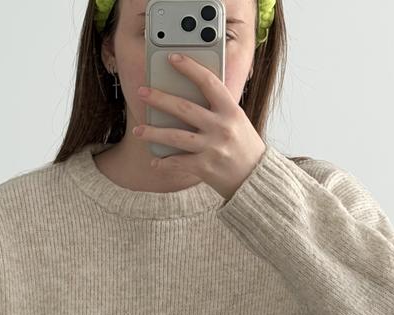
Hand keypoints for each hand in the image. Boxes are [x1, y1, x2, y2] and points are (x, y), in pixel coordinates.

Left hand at [133, 52, 265, 200]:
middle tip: (142, 93)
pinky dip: (164, 163)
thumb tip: (190, 93)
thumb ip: (218, 108)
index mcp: (231, 110)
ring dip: (153, 133)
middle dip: (160, 99)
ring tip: (137, 130)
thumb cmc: (244, 146)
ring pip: (175, 137)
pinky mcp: (205, 167)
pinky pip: (178, 163)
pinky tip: (154, 161)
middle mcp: (221, 127)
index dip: (190, 68)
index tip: (172, 58)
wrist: (256, 177)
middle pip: (184, 108)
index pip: (208, 82)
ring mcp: (212, 148)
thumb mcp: (237, 121)